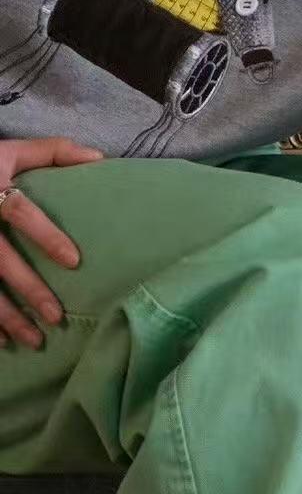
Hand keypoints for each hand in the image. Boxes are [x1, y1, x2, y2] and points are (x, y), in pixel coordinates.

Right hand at [0, 136, 102, 347]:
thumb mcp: (12, 150)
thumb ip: (53, 151)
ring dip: (7, 318)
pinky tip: (2, 343)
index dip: (46, 236)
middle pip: (1, 261)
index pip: (20, 212)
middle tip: (57, 316)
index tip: (74, 261)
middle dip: (29, 290)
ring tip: (36, 340)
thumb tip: (99, 158)